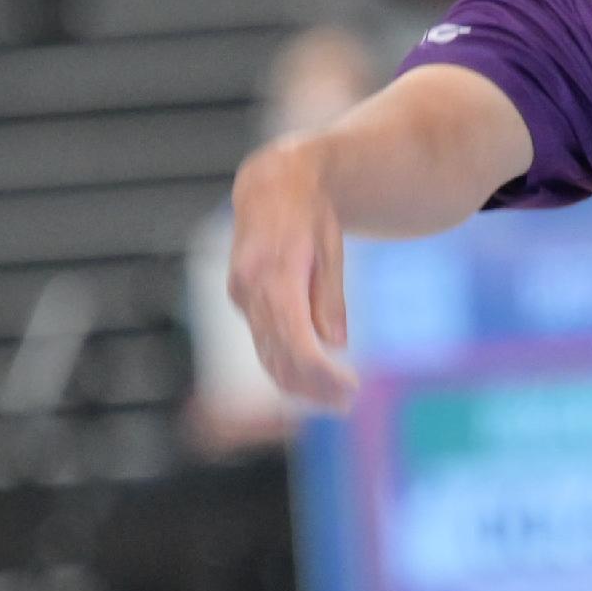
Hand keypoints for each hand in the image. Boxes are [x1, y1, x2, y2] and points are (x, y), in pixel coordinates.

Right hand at [226, 138, 356, 409]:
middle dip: (312, 387)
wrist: (272, 186)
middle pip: (279, 355)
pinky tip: (312, 382)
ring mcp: (242, 297)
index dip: (320, 373)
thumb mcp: (330, 250)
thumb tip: (336, 344)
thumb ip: (329, 298)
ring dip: (300, 384)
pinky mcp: (243, 301)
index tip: (349, 389)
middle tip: (346, 404)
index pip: (295, 341)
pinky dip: (286, 367)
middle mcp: (249, 290)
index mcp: (274, 274)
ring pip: (267, 354)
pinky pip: (263, 343)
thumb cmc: (309, 214)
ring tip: (335, 400)